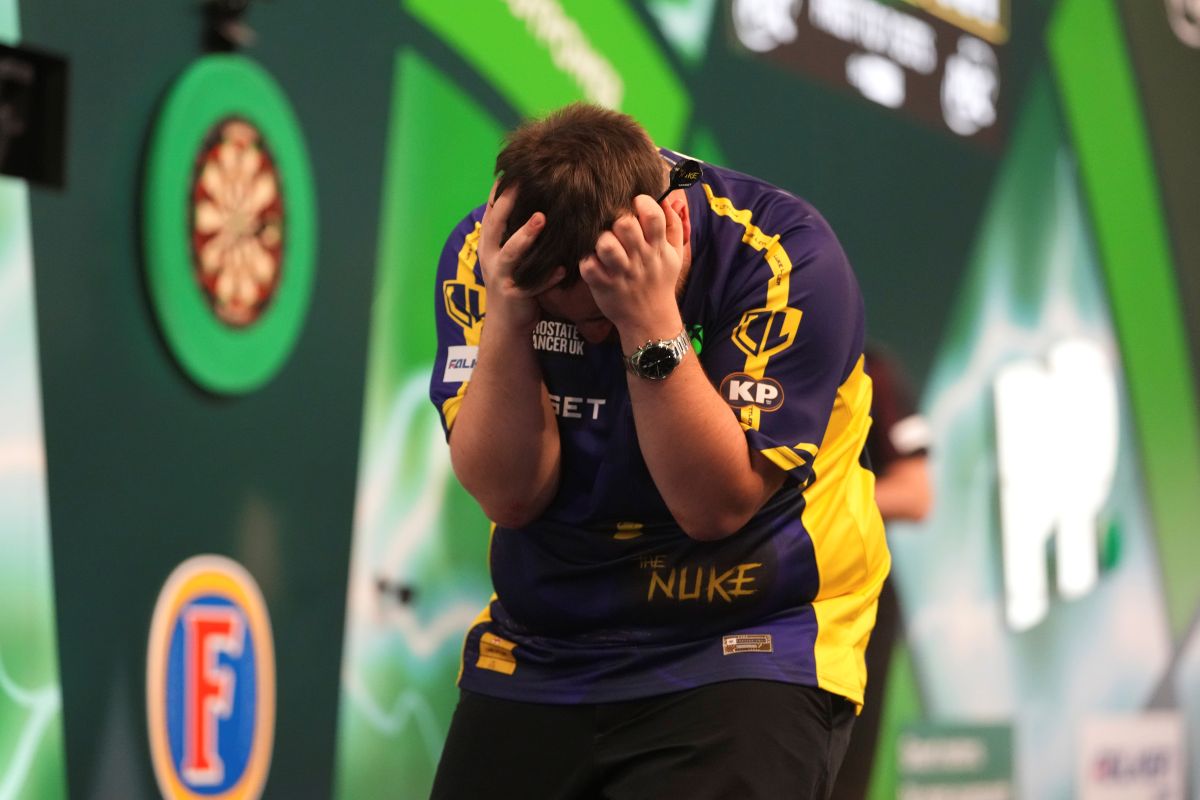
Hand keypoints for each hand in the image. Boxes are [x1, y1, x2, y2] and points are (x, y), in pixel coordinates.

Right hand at [478, 181, 563, 332]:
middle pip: (496, 226)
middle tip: (521, 183)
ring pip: (511, 254)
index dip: (498, 191)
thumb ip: (515, 229)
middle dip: (507, 204)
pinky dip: (547, 277)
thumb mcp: (509, 252)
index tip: (511, 169)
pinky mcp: (514, 295)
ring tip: (541, 219)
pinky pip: (532, 285)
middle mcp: (490, 257)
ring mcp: (500, 276)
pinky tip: (561, 268)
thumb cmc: (514, 280)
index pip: (491, 212)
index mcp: (489, 243)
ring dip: (525, 236)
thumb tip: (532, 200)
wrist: (507, 323)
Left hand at [580, 194, 684, 344]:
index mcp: (657, 248)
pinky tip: (593, 261)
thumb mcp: (675, 255)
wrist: (650, 320)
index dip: (643, 203)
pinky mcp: (603, 286)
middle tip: (616, 228)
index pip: (653, 215)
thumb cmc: (660, 281)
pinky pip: (588, 266)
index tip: (637, 205)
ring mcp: (620, 273)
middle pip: (625, 225)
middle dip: (618, 220)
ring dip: (601, 240)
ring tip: (604, 245)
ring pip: (605, 244)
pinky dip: (587, 261)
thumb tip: (666, 198)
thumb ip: (674, 225)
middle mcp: (640, 259)